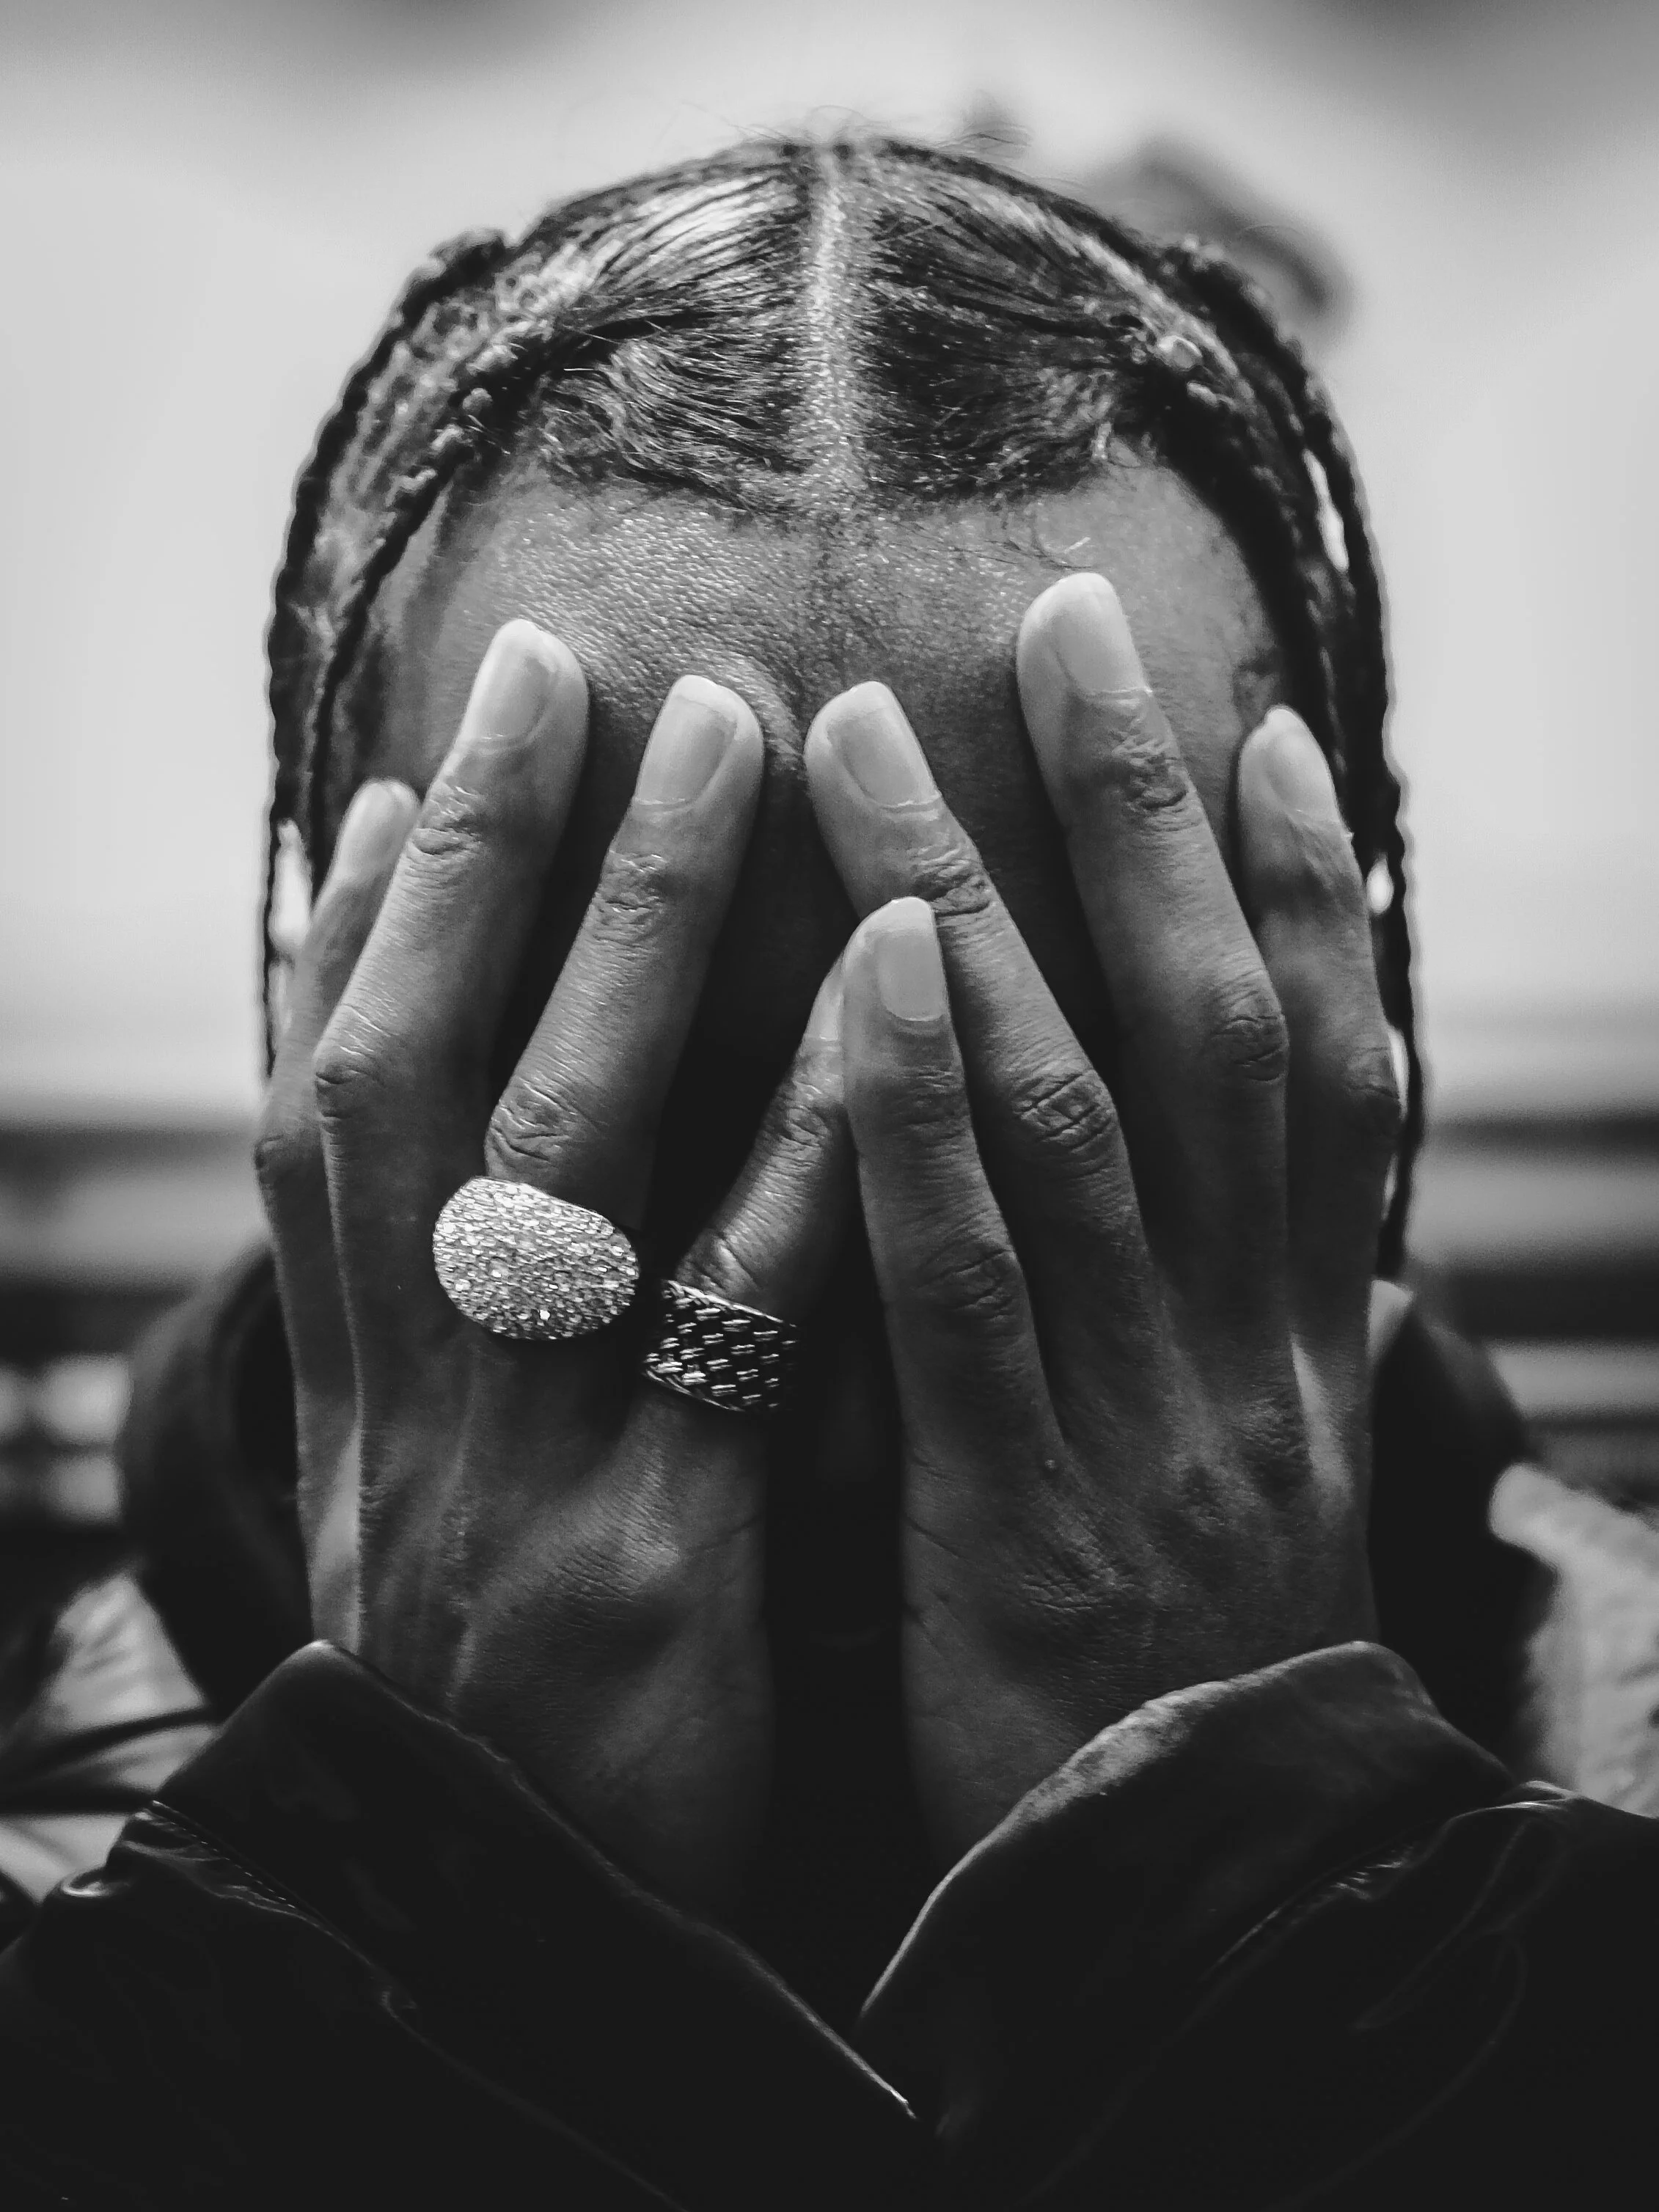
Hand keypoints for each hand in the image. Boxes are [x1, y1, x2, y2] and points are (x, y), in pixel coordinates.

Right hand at [255, 620, 850, 1913]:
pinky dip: (803, 1145)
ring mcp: (516, 1479)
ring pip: (562, 1157)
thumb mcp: (421, 1501)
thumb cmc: (497, 1699)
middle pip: (420, 1080)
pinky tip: (882, 991)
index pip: (324, 1120)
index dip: (343, 940)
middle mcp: (407, 1403)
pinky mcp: (649, 1567)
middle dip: (488, 864)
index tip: (392, 777)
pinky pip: (735, 1321)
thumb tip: (437, 1141)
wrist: (521, 1936)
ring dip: (640, 933)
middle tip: (567, 669)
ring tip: (734, 742)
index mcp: (354, 1387)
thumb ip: (425, 1328)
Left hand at [805, 573, 1396, 1863]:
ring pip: (1075, 1109)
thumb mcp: (1245, 1470)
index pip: (1328, 1066)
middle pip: (1209, 1024)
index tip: (1260, 728)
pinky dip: (922, 1113)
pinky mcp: (1021, 1509)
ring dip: (984, 904)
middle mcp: (1243, 1337)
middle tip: (1067, 622)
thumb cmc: (1195, 1672)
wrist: (1202, 1905)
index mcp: (1296, 1329)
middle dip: (1142, 814)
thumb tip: (1217, 1178)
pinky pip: (971, 1281)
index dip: (1309, 885)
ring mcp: (1142, 1412)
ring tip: (871, 731)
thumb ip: (1219, 1312)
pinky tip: (866, 967)